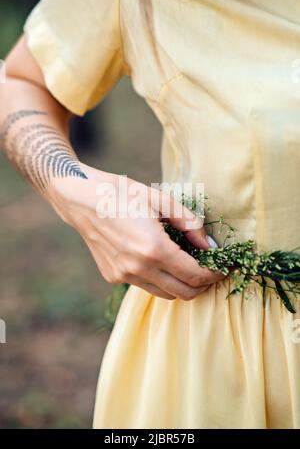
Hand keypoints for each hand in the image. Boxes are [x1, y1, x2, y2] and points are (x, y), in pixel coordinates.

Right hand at [47, 163, 224, 299]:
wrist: (81, 198)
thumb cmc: (121, 193)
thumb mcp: (160, 199)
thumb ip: (189, 223)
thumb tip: (210, 244)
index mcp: (154, 248)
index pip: (195, 275)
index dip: (214, 274)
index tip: (222, 268)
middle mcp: (138, 268)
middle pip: (183, 293)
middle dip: (202, 285)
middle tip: (209, 270)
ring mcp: (123, 275)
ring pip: (164, 294)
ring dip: (180, 285)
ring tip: (186, 266)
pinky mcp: (112, 276)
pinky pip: (145, 286)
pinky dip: (159, 280)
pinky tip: (158, 260)